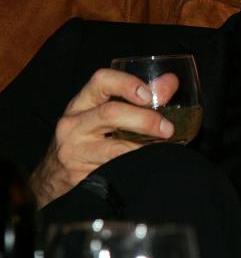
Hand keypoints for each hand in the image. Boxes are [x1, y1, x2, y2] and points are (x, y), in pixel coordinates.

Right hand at [30, 69, 177, 207]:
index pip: (101, 81)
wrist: (54, 176)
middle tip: (168, 128)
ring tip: (166, 147)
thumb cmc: (87, 138)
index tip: (149, 95)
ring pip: (115, 149)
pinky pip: (116, 171)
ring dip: (146, 148)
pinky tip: (151, 163)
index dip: (127, 83)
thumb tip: (170, 83)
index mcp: (81, 104)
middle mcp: (74, 126)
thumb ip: (139, 97)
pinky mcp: (81, 177)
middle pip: (111, 113)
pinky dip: (138, 166)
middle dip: (145, 119)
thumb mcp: (104, 114)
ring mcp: (75, 153)